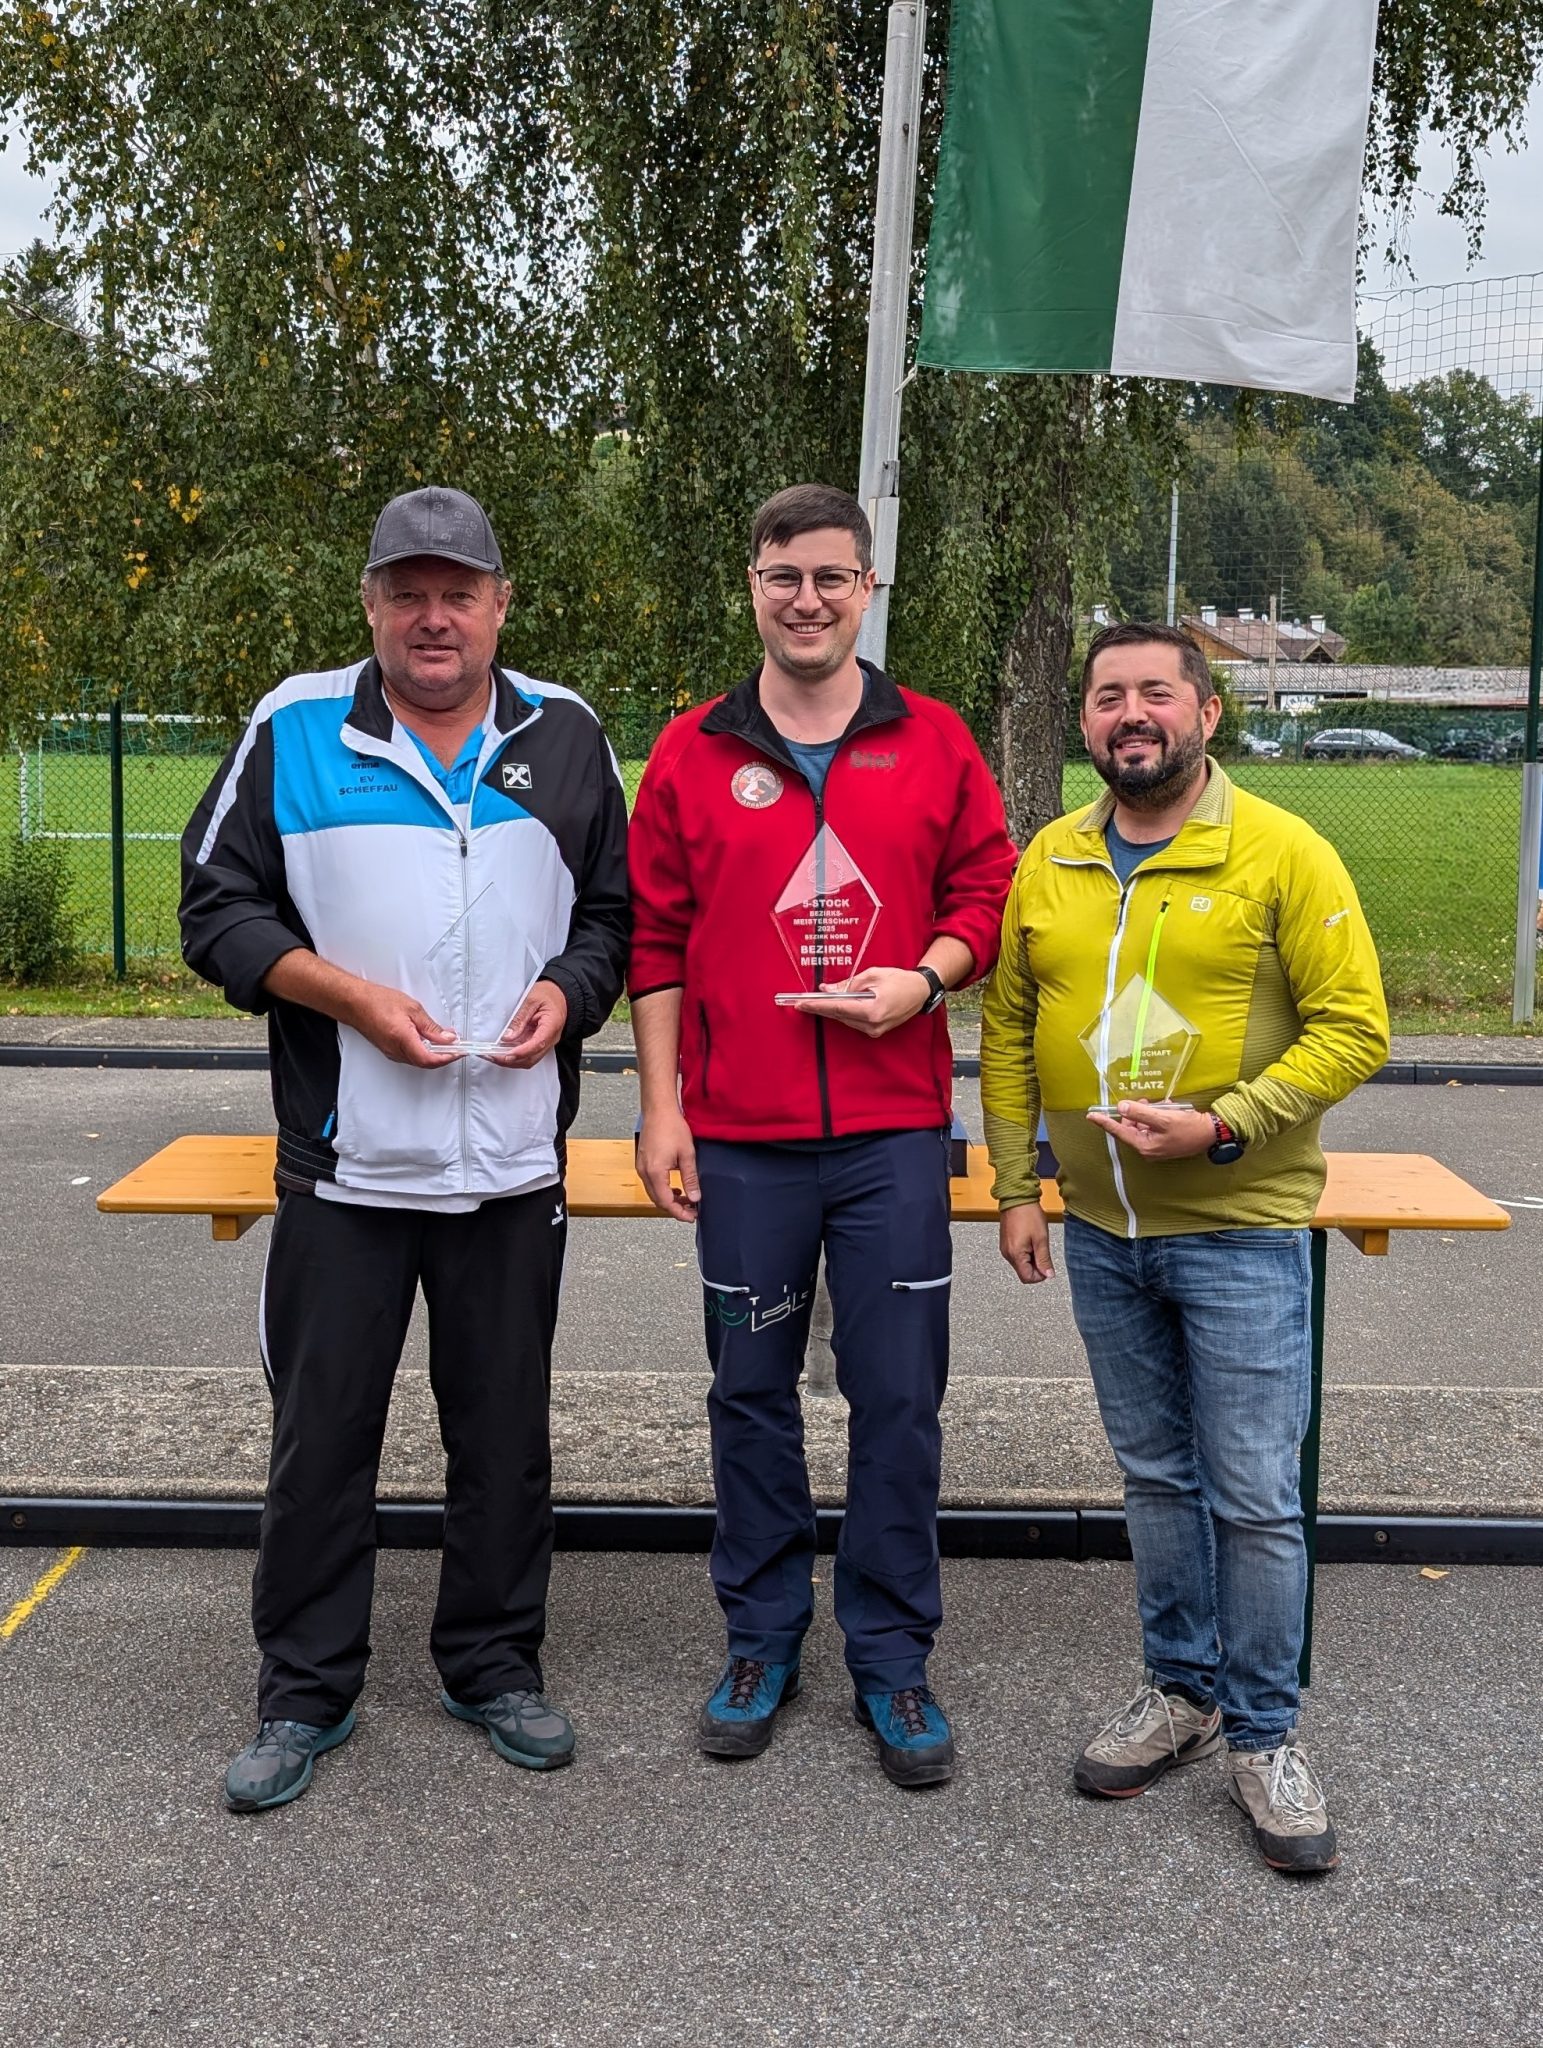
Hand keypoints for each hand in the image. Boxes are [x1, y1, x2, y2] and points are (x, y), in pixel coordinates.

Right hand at [343, 981, 461, 1067]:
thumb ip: (431, 1026)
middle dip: (444, 1056)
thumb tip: (447, 1038)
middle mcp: (396, 1050)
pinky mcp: (389, 1051)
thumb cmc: (377, 1001)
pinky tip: (429, 1043)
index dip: (448, 1057)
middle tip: (457, 1047)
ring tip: (446, 1043)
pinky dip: (424, 1052)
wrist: (355, 1003)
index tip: (460, 1051)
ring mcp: (391, 1053)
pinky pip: (411, 1057)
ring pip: (419, 1061)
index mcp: (403, 1039)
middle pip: (426, 1063)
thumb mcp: (412, 1008)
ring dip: (434, 1055)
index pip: (430, 1059)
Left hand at [484, 979, 568, 1068]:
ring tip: (494, 1056)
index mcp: (552, 1025)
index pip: (538, 1044)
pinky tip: (502, 1053)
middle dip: (511, 1061)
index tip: (507, 1054)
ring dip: (511, 1061)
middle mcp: (551, 1038)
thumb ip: (519, 1018)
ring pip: (529, 1060)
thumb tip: (508, 1036)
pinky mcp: (539, 1043)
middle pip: (532, 1058)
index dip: (522, 1052)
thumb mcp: (531, 999)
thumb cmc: (548, 994)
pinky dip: (514, 1056)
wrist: (559, 994)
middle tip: (492, 1056)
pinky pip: (527, 1054)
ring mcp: (545, 1042)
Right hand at [636, 1107, 699, 1220]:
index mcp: (655, 1172)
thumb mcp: (687, 1154)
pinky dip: (663, 1189)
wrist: (658, 1109)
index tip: (691, 1217)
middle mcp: (644, 1172)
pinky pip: (651, 1183)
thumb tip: (695, 1196)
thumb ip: (690, 1178)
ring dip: (669, 1199)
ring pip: (654, 1193)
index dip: (679, 1213)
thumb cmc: (671, 1126)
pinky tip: (675, 1187)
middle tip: (691, 1210)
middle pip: (658, 1201)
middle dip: (675, 1208)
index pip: (666, 1202)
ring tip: (686, 1199)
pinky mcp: (642, 1162)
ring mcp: (641, 1167)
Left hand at [786, 965, 932, 1038]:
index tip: (802, 1003)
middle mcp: (873, 1024)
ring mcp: (875, 1030)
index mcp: (873, 1010)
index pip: (838, 1008)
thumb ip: (848, 984)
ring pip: (845, 1020)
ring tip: (814, 1003)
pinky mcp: (876, 1031)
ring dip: (831, 1011)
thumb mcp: (872, 975)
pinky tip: (833, 1007)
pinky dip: (843, 1014)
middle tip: (801, 1002)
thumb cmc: (900, 981)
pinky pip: (853, 1022)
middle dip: (820, 1008)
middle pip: (839, 1016)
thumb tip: (828, 990)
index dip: (817, 1005)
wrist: (921, 991)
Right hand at [1000, 1203, 1054, 1284]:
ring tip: (1036, 1242)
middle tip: (1043, 1250)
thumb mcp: (1041, 1239)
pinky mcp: (1005, 1243)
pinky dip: (1026, 1252)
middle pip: (1023, 1271)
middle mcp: (1007, 1254)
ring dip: (1031, 1258)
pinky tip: (1030, 1240)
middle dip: (1036, 1266)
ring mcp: (1005, 1248)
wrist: (1016, 1198)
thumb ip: (1044, 1259)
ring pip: (1021, 1263)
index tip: (1047, 1265)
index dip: (1040, 1275)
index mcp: (1015, 1254)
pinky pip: (1017, 1254)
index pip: (1027, 1278)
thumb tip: (1048, 1274)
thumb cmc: (1028, 1214)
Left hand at [1085, 1101, 1214, 1159]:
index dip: (1104, 1122)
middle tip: (1144, 1101)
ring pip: (1142, 1125)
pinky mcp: (1163, 1143)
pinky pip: (1152, 1127)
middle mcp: (1147, 1149)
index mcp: (1144, 1146)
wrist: (1210, 1134)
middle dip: (1135, 1113)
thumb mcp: (1163, 1118)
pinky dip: (1156, 1117)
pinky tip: (1167, 1110)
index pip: (1119, 1131)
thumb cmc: (1188, 1128)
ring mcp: (1155, 1147)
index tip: (1090, 1116)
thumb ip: (1141, 1112)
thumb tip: (1121, 1107)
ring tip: (1161, 1106)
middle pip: (1130, 1127)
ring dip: (1147, 1113)